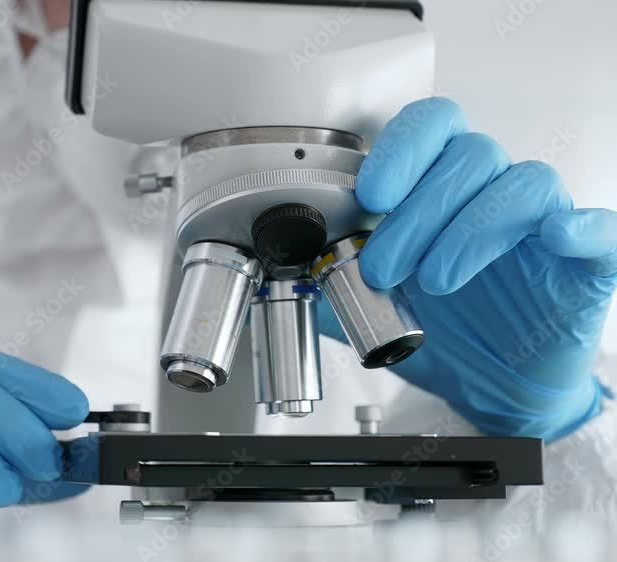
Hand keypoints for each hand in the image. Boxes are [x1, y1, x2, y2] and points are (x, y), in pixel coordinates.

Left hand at [319, 97, 615, 441]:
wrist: (493, 388)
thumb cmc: (444, 333)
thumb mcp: (370, 307)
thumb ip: (331, 281)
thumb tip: (285, 268)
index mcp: (442, 191)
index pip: (432, 129)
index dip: (401, 149)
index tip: (370, 194)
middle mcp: (491, 195)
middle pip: (469, 155)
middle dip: (417, 211)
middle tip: (385, 266)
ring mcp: (542, 225)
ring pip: (522, 183)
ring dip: (470, 229)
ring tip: (436, 281)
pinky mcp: (585, 262)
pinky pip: (598, 229)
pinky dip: (581, 228)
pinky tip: (557, 239)